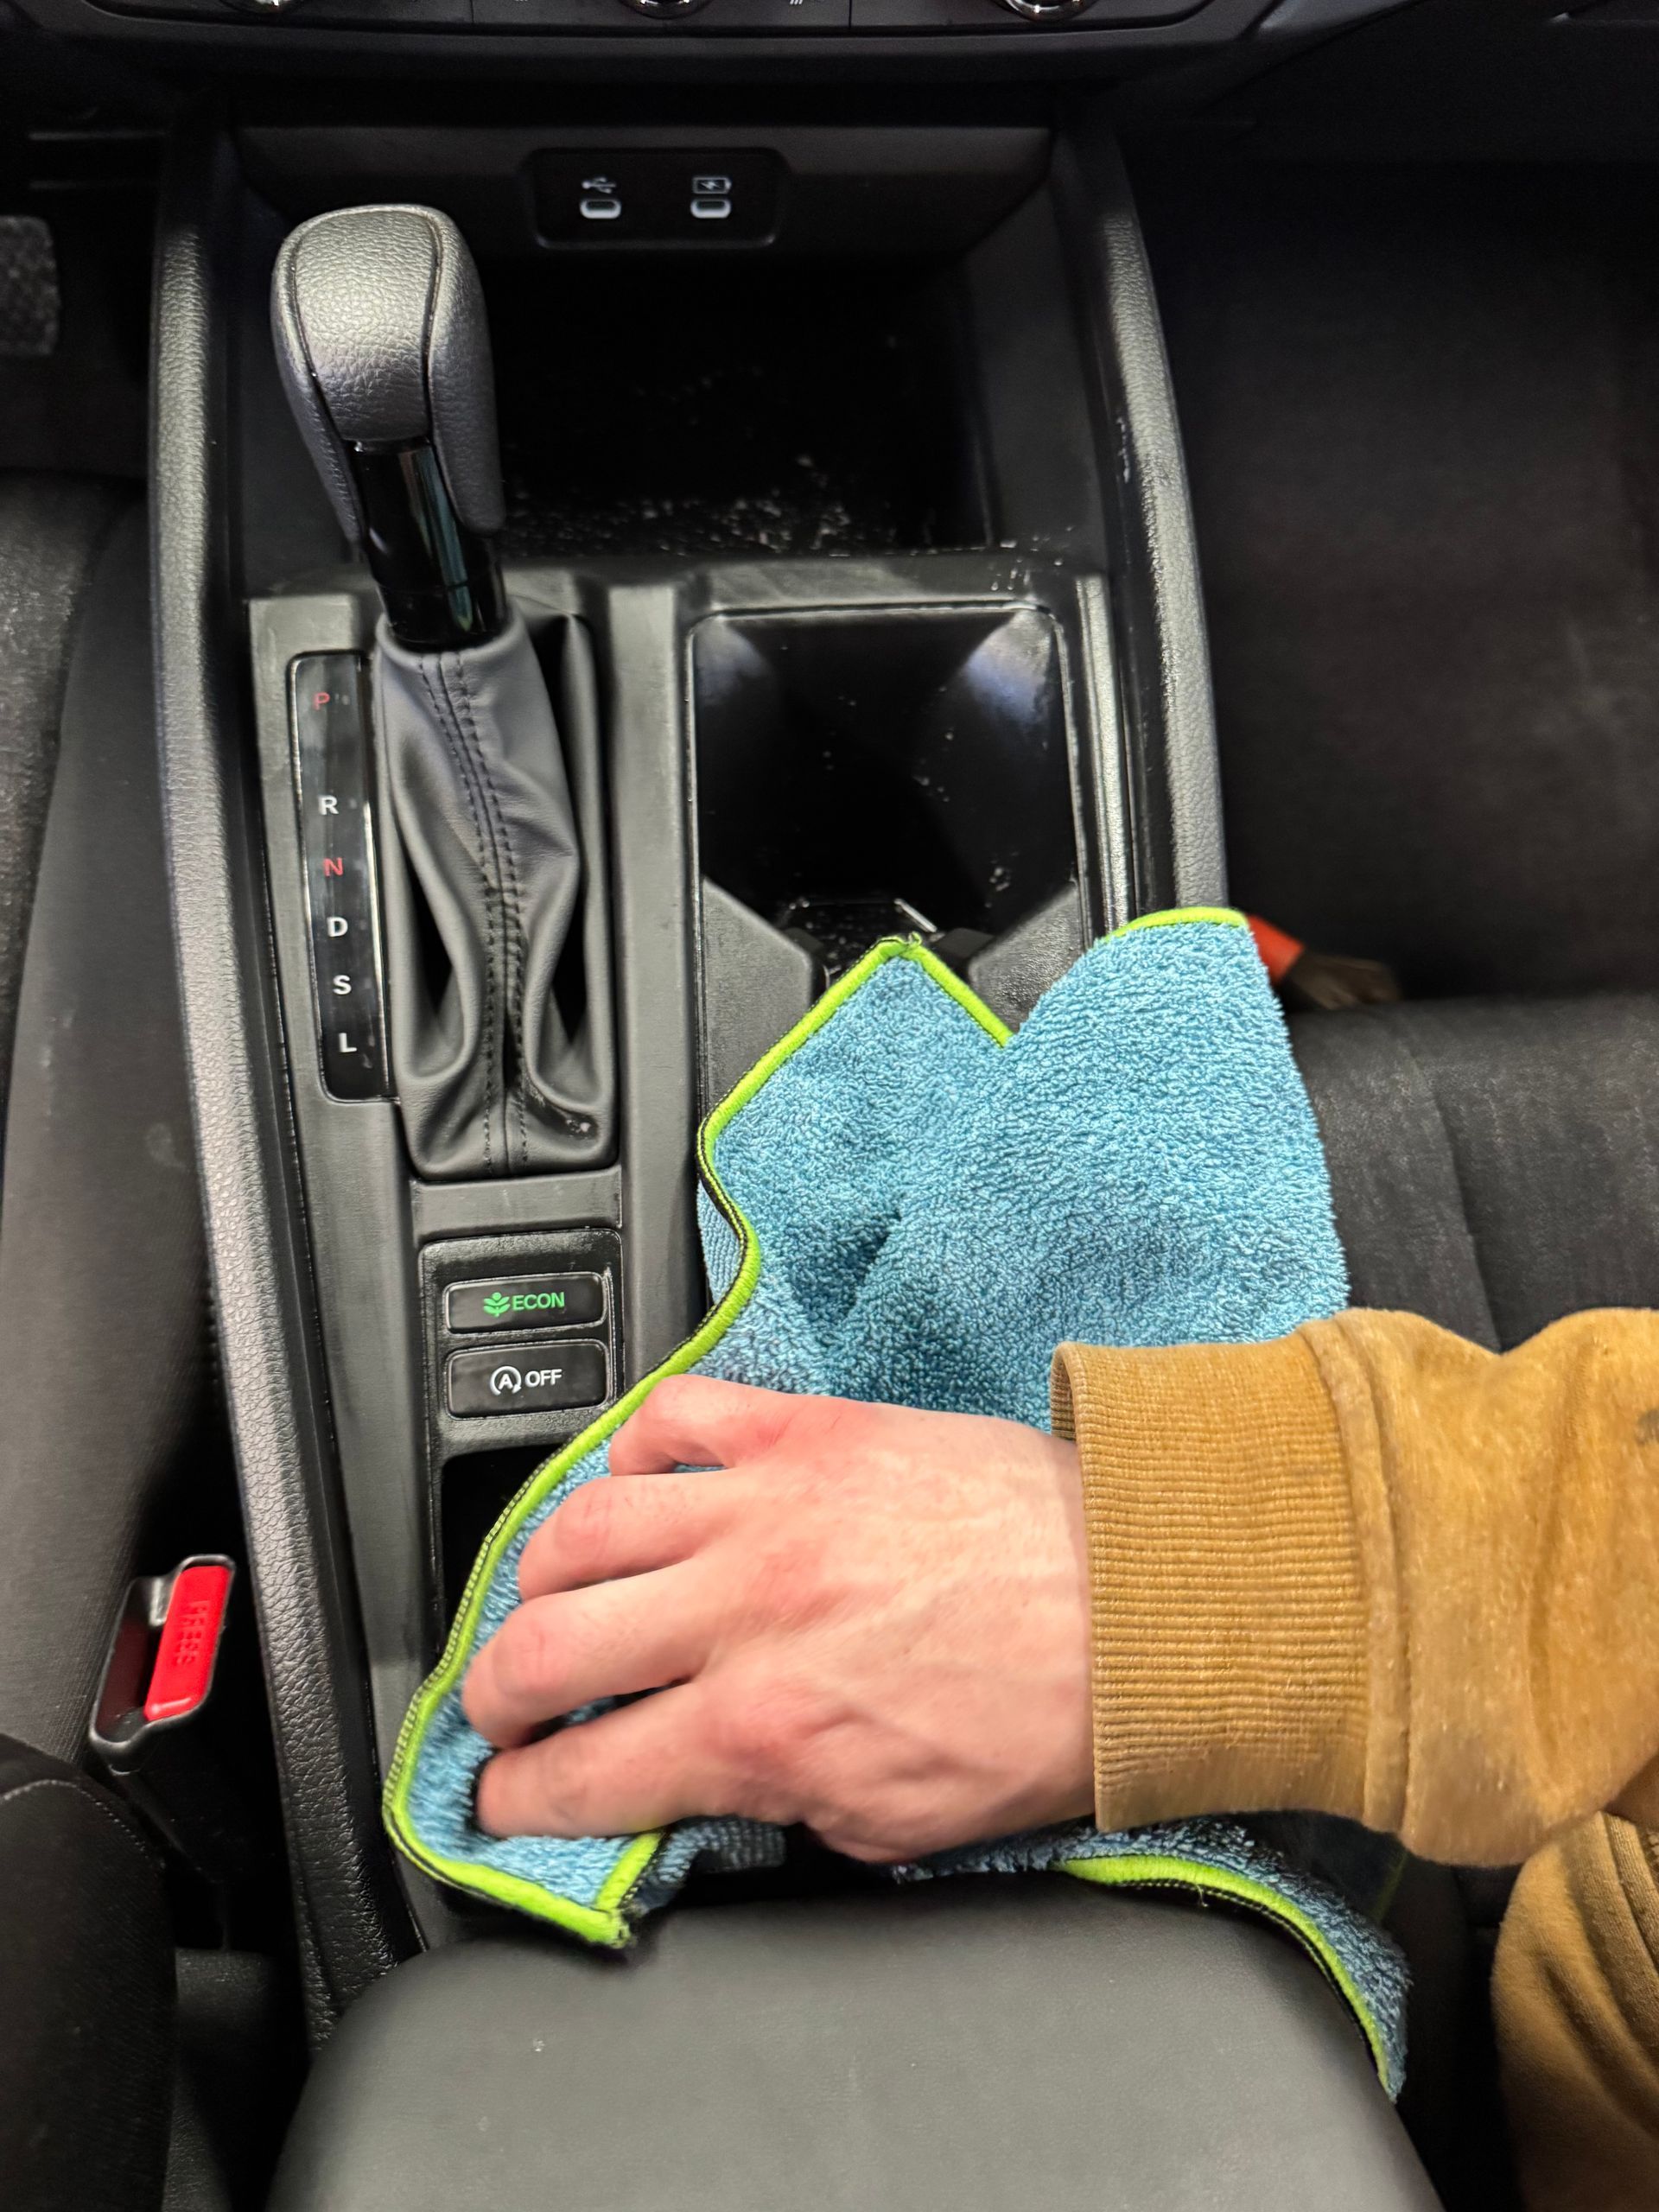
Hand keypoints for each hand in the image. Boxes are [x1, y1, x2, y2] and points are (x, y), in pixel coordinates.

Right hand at [463, 1376, 1093, 1861]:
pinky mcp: (807, 1430)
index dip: (516, 1801)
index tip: (502, 1798)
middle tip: (497, 1710)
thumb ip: (777, 1808)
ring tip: (547, 1600)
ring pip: (581, 1527)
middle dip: (492, 1698)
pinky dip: (632, 1449)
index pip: (584, 1777)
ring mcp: (767, 1505)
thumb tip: (701, 1793)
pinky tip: (635, 1485)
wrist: (1140, 1598)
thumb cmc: (1047, 1713)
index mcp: (767, 1728)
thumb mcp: (900, 1825)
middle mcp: (744, 1611)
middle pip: (541, 1650)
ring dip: (537, 1577)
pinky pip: (675, 1416)